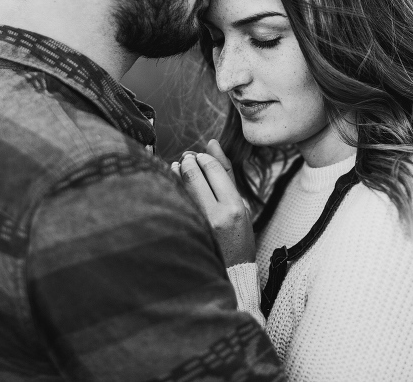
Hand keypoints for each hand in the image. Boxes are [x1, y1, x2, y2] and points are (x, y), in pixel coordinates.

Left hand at [172, 140, 255, 266]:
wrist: (232, 269)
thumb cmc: (239, 234)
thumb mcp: (241, 203)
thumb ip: (226, 174)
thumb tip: (212, 143)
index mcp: (233, 207)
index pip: (213, 169)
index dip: (204, 157)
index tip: (201, 155)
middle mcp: (215, 215)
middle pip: (193, 174)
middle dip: (188, 161)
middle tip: (187, 158)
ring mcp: (197, 224)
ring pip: (179, 186)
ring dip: (177, 171)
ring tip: (179, 167)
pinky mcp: (184, 231)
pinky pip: (174, 200)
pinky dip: (172, 187)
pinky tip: (173, 182)